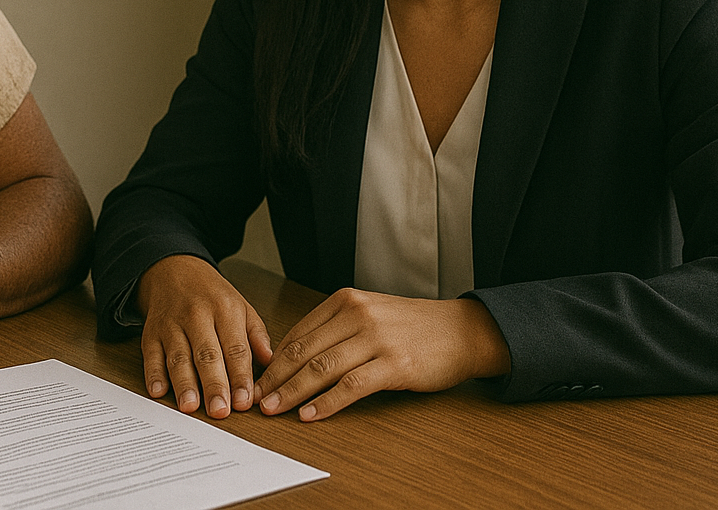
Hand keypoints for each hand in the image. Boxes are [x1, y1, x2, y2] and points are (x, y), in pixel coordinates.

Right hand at [135, 255, 272, 418]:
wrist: (174, 270)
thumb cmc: (211, 295)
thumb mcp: (241, 307)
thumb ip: (256, 335)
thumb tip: (271, 363)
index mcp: (224, 309)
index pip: (235, 347)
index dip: (240, 376)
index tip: (245, 401)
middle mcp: (197, 316)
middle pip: (207, 354)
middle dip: (214, 384)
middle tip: (220, 410)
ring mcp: (171, 324)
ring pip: (178, 357)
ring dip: (184, 383)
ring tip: (190, 406)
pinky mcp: (151, 333)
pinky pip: (151, 355)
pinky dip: (153, 375)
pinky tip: (159, 392)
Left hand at [256, 289, 510, 421]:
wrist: (461, 330)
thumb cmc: (412, 326)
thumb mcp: (369, 313)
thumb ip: (335, 328)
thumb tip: (293, 356)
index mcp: (345, 301)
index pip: (297, 333)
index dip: (273, 360)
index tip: (256, 379)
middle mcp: (357, 315)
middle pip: (303, 351)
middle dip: (275, 379)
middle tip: (255, 400)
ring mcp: (376, 339)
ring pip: (321, 369)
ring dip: (292, 393)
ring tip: (274, 409)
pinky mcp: (394, 364)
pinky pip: (351, 387)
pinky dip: (327, 403)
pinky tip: (311, 415)